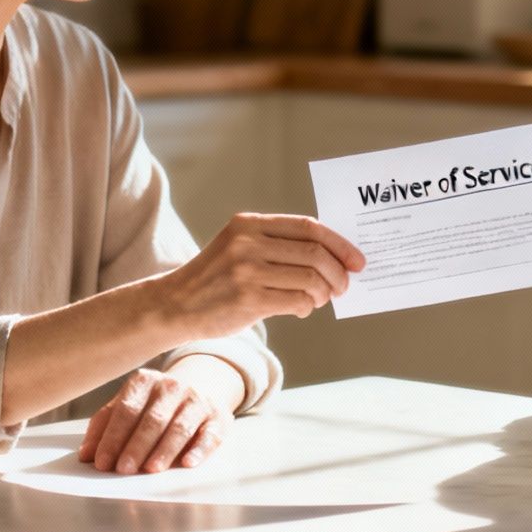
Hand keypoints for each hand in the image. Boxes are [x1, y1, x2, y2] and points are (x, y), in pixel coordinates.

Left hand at [79, 366, 230, 473]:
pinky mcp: (218, 417)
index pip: (126, 410)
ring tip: (150, 470)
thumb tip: (86, 454)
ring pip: (179, 427)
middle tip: (123, 470)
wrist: (200, 390)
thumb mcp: (129, 406)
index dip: (113, 437)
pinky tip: (188, 463)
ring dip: (164, 450)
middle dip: (136, 446)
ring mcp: (196, 400)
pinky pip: (209, 434)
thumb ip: (106, 426)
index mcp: (144, 381)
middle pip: (152, 419)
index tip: (102, 462)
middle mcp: (172, 386)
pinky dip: (199, 449)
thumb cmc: (154, 405)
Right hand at [160, 213, 364, 338]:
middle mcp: (248, 243)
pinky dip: (308, 306)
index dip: (339, 244)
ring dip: (325, 293)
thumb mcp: (240, 246)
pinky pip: (297, 302)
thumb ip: (279, 245)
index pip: (309, 227)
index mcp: (249, 223)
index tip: (357, 260)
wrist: (174, 304)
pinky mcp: (248, 300)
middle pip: (315, 253)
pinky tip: (302, 308)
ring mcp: (247, 271)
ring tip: (321, 299)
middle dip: (338, 272)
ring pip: (310, 279)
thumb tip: (334, 257)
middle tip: (343, 286)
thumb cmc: (217, 277)